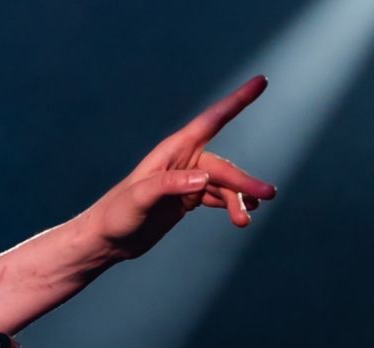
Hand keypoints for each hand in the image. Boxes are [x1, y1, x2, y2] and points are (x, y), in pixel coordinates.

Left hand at [79, 74, 278, 261]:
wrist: (106, 240)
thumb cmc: (116, 215)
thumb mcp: (138, 198)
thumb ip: (169, 185)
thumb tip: (203, 179)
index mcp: (172, 152)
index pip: (211, 121)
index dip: (237, 101)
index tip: (261, 81)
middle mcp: (183, 162)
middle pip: (223, 167)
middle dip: (244, 182)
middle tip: (267, 196)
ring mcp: (186, 181)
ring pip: (223, 185)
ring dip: (238, 200)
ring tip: (244, 220)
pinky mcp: (186, 199)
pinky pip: (217, 197)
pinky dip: (230, 205)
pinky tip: (241, 216)